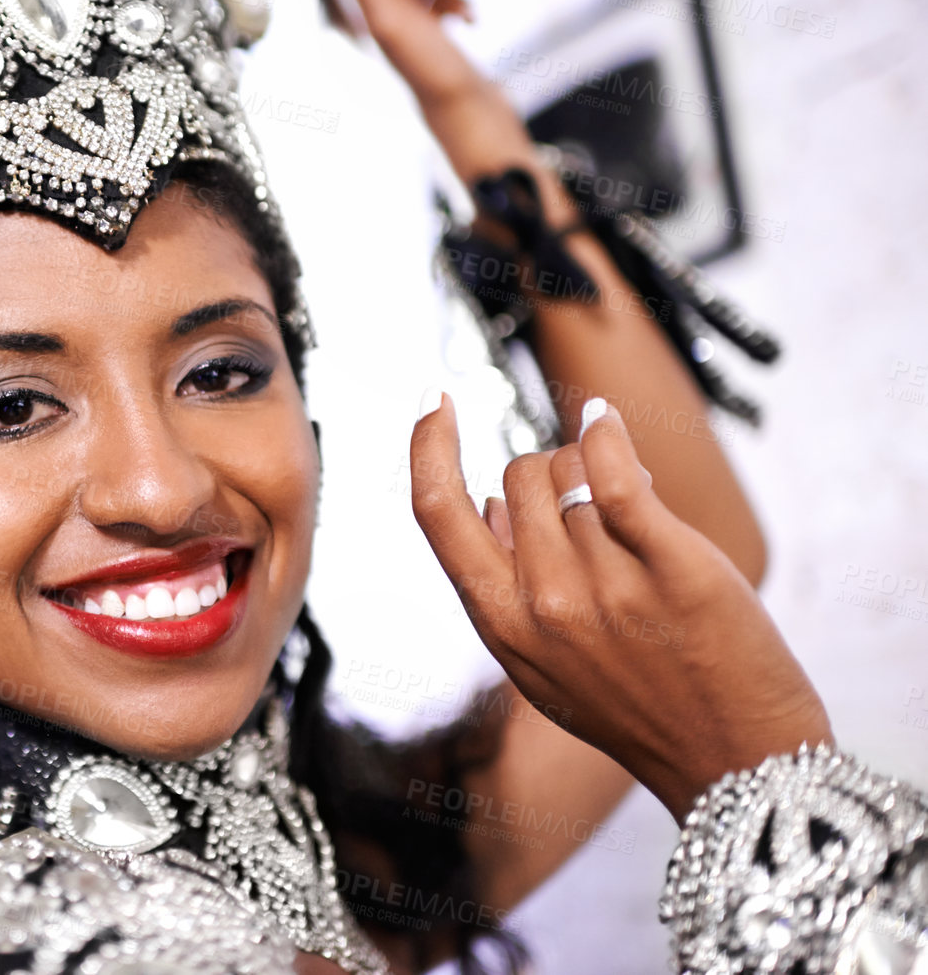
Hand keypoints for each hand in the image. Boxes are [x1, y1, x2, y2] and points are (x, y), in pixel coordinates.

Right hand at [409, 392, 831, 823]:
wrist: (735, 760)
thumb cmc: (637, 708)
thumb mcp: (541, 663)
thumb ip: (504, 589)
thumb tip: (489, 501)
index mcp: (500, 625)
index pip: (437, 514)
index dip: (427, 446)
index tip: (435, 402)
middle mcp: (544, 603)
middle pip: (517, 476)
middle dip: (546, 474)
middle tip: (588, 506)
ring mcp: (606, 587)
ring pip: (573, 474)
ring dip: (598, 475)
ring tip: (633, 517)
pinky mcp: (672, 568)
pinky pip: (616, 472)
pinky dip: (606, 433)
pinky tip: (606, 421)